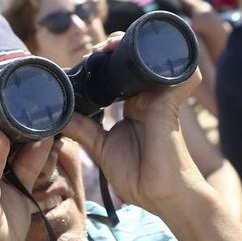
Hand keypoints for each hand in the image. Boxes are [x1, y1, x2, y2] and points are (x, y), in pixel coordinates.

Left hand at [62, 34, 204, 214]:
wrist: (160, 197)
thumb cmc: (137, 176)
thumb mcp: (100, 148)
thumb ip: (82, 130)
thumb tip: (59, 117)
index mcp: (134, 106)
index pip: (121, 72)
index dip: (105, 60)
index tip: (86, 57)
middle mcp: (148, 98)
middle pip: (135, 58)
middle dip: (114, 46)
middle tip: (95, 49)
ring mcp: (161, 98)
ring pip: (152, 57)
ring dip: (133, 44)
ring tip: (110, 45)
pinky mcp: (170, 103)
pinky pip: (181, 74)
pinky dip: (172, 59)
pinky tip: (145, 49)